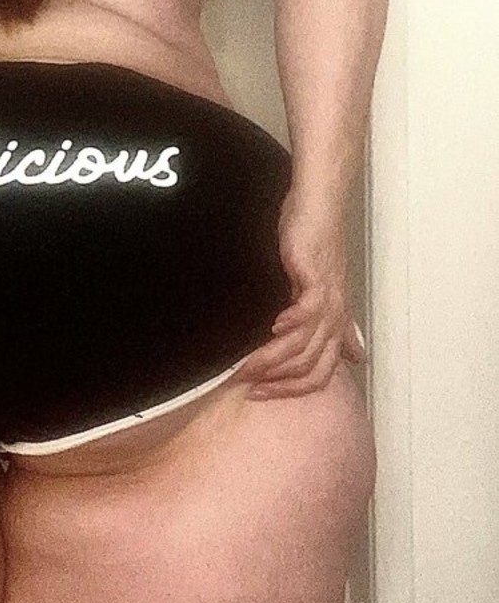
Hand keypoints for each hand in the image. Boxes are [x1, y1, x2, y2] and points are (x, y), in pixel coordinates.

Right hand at [237, 192, 365, 399]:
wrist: (318, 207)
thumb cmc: (314, 243)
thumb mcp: (323, 290)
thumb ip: (338, 326)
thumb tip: (354, 357)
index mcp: (335, 324)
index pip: (321, 373)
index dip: (292, 390)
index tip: (261, 395)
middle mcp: (334, 316)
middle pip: (313, 367)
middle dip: (279, 383)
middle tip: (248, 387)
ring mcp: (327, 298)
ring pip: (305, 344)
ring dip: (275, 359)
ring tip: (248, 367)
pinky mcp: (317, 278)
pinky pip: (308, 310)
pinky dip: (291, 324)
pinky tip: (273, 328)